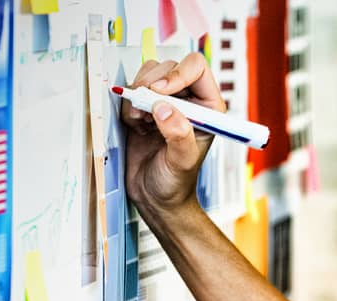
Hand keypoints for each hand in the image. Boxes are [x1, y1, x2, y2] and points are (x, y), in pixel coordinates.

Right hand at [120, 53, 224, 213]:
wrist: (156, 197)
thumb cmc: (177, 183)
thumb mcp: (182, 162)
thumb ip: (178, 134)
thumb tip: (164, 108)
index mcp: (208, 107)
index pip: (196, 69)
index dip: (177, 74)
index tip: (160, 92)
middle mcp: (189, 100)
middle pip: (168, 67)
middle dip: (151, 84)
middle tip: (144, 110)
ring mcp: (165, 103)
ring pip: (148, 75)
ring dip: (138, 94)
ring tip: (141, 121)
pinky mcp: (144, 109)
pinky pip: (131, 91)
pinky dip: (128, 105)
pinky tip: (136, 126)